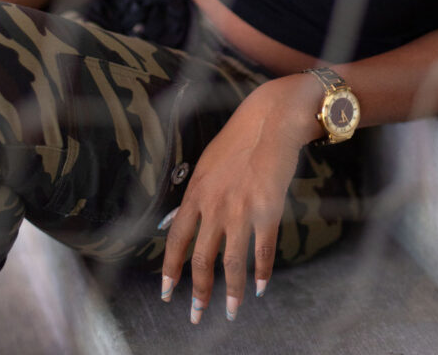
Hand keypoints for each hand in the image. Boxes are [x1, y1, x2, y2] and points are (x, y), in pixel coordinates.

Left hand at [160, 72, 322, 322]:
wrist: (270, 122)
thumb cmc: (239, 139)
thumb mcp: (206, 164)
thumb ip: (195, 195)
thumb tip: (176, 221)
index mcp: (196, 193)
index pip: (176, 240)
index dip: (171, 269)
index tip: (168, 292)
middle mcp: (215, 206)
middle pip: (201, 259)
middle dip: (199, 292)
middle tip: (198, 315)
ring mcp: (241, 210)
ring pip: (232, 263)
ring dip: (230, 292)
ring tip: (230, 311)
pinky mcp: (268, 212)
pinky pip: (262, 252)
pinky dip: (261, 273)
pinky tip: (260, 286)